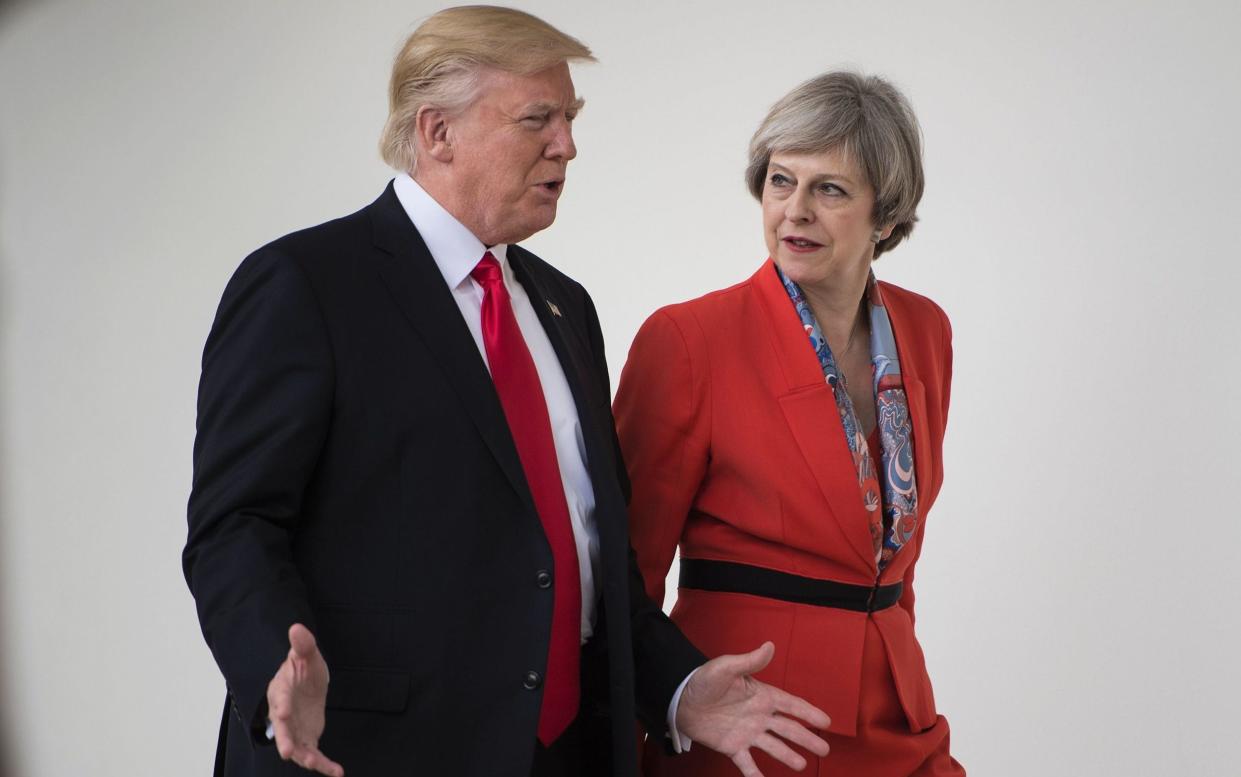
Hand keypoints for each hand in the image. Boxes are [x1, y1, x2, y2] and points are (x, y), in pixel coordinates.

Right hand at [266, 623, 343, 776]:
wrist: (305, 683)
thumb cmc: (301, 669)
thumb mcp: (306, 655)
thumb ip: (303, 645)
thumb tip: (297, 627)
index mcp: (281, 691)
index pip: (280, 698)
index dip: (281, 706)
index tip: (283, 713)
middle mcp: (283, 714)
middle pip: (282, 730)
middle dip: (285, 741)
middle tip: (287, 751)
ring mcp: (294, 730)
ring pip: (297, 748)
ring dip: (307, 758)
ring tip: (319, 766)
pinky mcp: (307, 740)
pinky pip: (314, 755)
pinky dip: (324, 765)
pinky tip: (338, 772)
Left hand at [676, 642, 829, 776]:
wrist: (679, 699)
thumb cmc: (703, 680)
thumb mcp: (726, 667)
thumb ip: (749, 661)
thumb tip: (769, 646)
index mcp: (761, 695)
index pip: (791, 705)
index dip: (809, 713)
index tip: (827, 722)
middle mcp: (759, 716)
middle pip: (788, 729)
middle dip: (807, 738)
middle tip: (824, 750)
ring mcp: (747, 733)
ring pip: (773, 747)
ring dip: (788, 755)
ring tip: (802, 765)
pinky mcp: (733, 747)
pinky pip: (747, 763)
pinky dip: (755, 774)